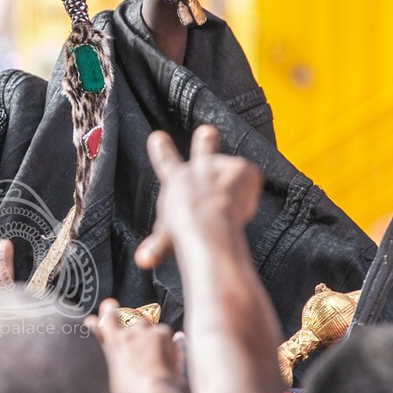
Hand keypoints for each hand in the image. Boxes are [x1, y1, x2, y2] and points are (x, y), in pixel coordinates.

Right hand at [85, 298, 188, 392]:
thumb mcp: (114, 377)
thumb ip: (111, 358)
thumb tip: (115, 358)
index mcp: (112, 343)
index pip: (106, 317)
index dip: (108, 311)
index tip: (109, 308)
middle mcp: (127, 333)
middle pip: (128, 316)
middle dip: (132, 321)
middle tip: (138, 337)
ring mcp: (145, 331)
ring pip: (146, 322)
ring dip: (149, 332)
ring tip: (153, 351)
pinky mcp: (162, 333)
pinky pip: (164, 331)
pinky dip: (166, 340)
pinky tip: (167, 354)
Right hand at [135, 125, 262, 269]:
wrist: (207, 224)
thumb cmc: (184, 233)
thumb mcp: (167, 239)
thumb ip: (156, 248)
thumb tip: (142, 261)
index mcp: (177, 180)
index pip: (166, 160)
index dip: (161, 148)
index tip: (157, 136)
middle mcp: (197, 168)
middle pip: (203, 149)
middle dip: (205, 141)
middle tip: (207, 131)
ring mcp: (220, 165)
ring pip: (234, 175)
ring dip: (235, 187)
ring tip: (230, 209)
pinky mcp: (242, 166)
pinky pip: (250, 179)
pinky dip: (250, 192)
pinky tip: (242, 207)